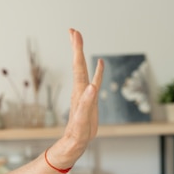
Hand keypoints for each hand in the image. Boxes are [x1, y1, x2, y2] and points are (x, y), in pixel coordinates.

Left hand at [64, 29, 103, 145]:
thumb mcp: (82, 119)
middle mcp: (80, 88)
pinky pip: (95, 80)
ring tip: (80, 41)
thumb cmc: (77, 132)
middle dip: (76, 46)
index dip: (77, 50)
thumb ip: (86, 103)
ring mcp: (84, 93)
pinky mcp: (90, 99)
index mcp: (79, 90)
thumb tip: (91, 86)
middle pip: (78, 63)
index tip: (75, 34)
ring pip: (83, 69)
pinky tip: (101, 62)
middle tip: (73, 30)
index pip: (78, 66)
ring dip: (81, 54)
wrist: (75, 142)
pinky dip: (98, 70)